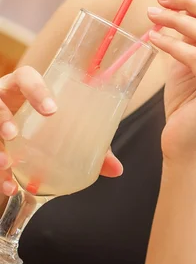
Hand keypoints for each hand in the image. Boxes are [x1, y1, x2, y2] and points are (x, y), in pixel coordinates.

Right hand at [0, 66, 122, 195]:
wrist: (24, 132)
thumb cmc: (48, 122)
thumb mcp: (65, 126)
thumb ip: (91, 144)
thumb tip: (116, 169)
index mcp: (25, 87)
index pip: (26, 76)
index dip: (36, 89)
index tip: (52, 110)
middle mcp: (3, 99)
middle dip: (2, 118)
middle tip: (14, 135)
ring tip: (7, 165)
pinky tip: (10, 187)